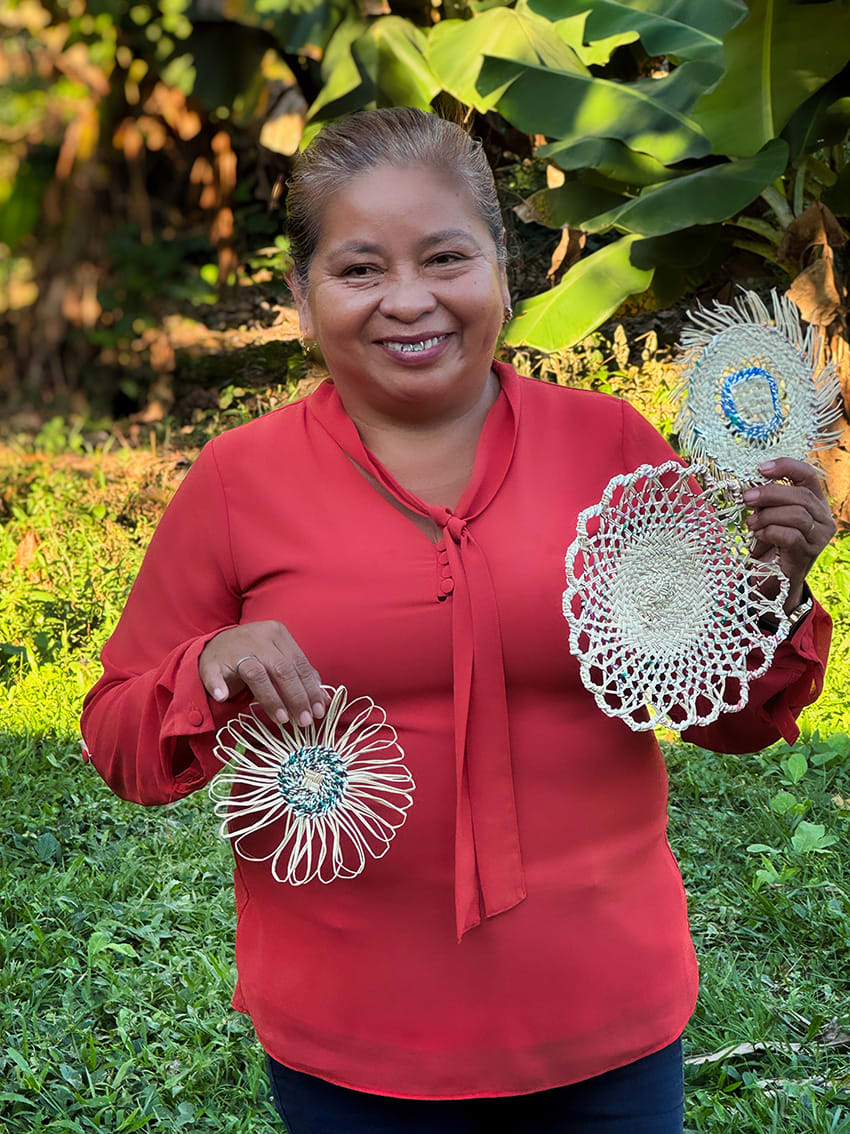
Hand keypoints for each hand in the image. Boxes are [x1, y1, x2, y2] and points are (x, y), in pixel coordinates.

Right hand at [199, 621, 329, 726]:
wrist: (216, 646)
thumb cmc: (254, 655)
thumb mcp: (279, 659)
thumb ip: (300, 676)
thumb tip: (324, 701)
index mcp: (278, 634)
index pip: (300, 664)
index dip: (311, 689)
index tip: (318, 711)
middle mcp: (258, 638)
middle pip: (282, 669)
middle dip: (296, 698)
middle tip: (304, 721)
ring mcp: (234, 649)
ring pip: (256, 674)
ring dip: (271, 699)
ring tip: (282, 720)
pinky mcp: (211, 661)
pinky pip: (215, 675)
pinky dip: (218, 686)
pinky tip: (222, 697)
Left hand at [743, 457, 835, 610]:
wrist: (773, 579)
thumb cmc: (771, 543)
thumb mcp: (769, 515)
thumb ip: (767, 500)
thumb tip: (751, 486)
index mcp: (815, 502)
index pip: (808, 475)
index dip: (786, 467)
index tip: (761, 468)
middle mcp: (823, 518)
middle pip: (801, 495)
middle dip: (769, 493)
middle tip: (746, 498)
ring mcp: (819, 537)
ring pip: (797, 514)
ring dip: (768, 516)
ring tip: (751, 523)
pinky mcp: (808, 553)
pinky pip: (790, 535)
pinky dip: (770, 532)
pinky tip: (760, 536)